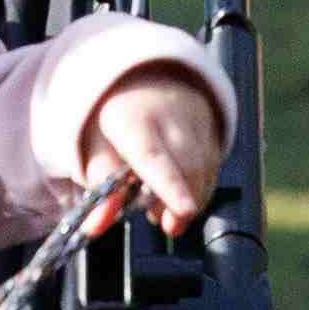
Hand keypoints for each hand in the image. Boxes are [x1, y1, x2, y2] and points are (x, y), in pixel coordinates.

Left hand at [78, 64, 231, 227]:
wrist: (151, 83)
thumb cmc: (120, 121)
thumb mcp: (97, 149)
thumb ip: (101, 189)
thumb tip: (95, 226)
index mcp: (132, 120)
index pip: (153, 156)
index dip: (170, 186)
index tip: (184, 210)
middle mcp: (169, 117)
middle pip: (187, 167)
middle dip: (181, 203)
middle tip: (168, 224)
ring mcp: (196, 123)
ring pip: (205, 172)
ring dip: (191, 200)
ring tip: (166, 211)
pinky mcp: (213, 133)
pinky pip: (214, 170)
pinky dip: (200, 191)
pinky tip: (181, 195)